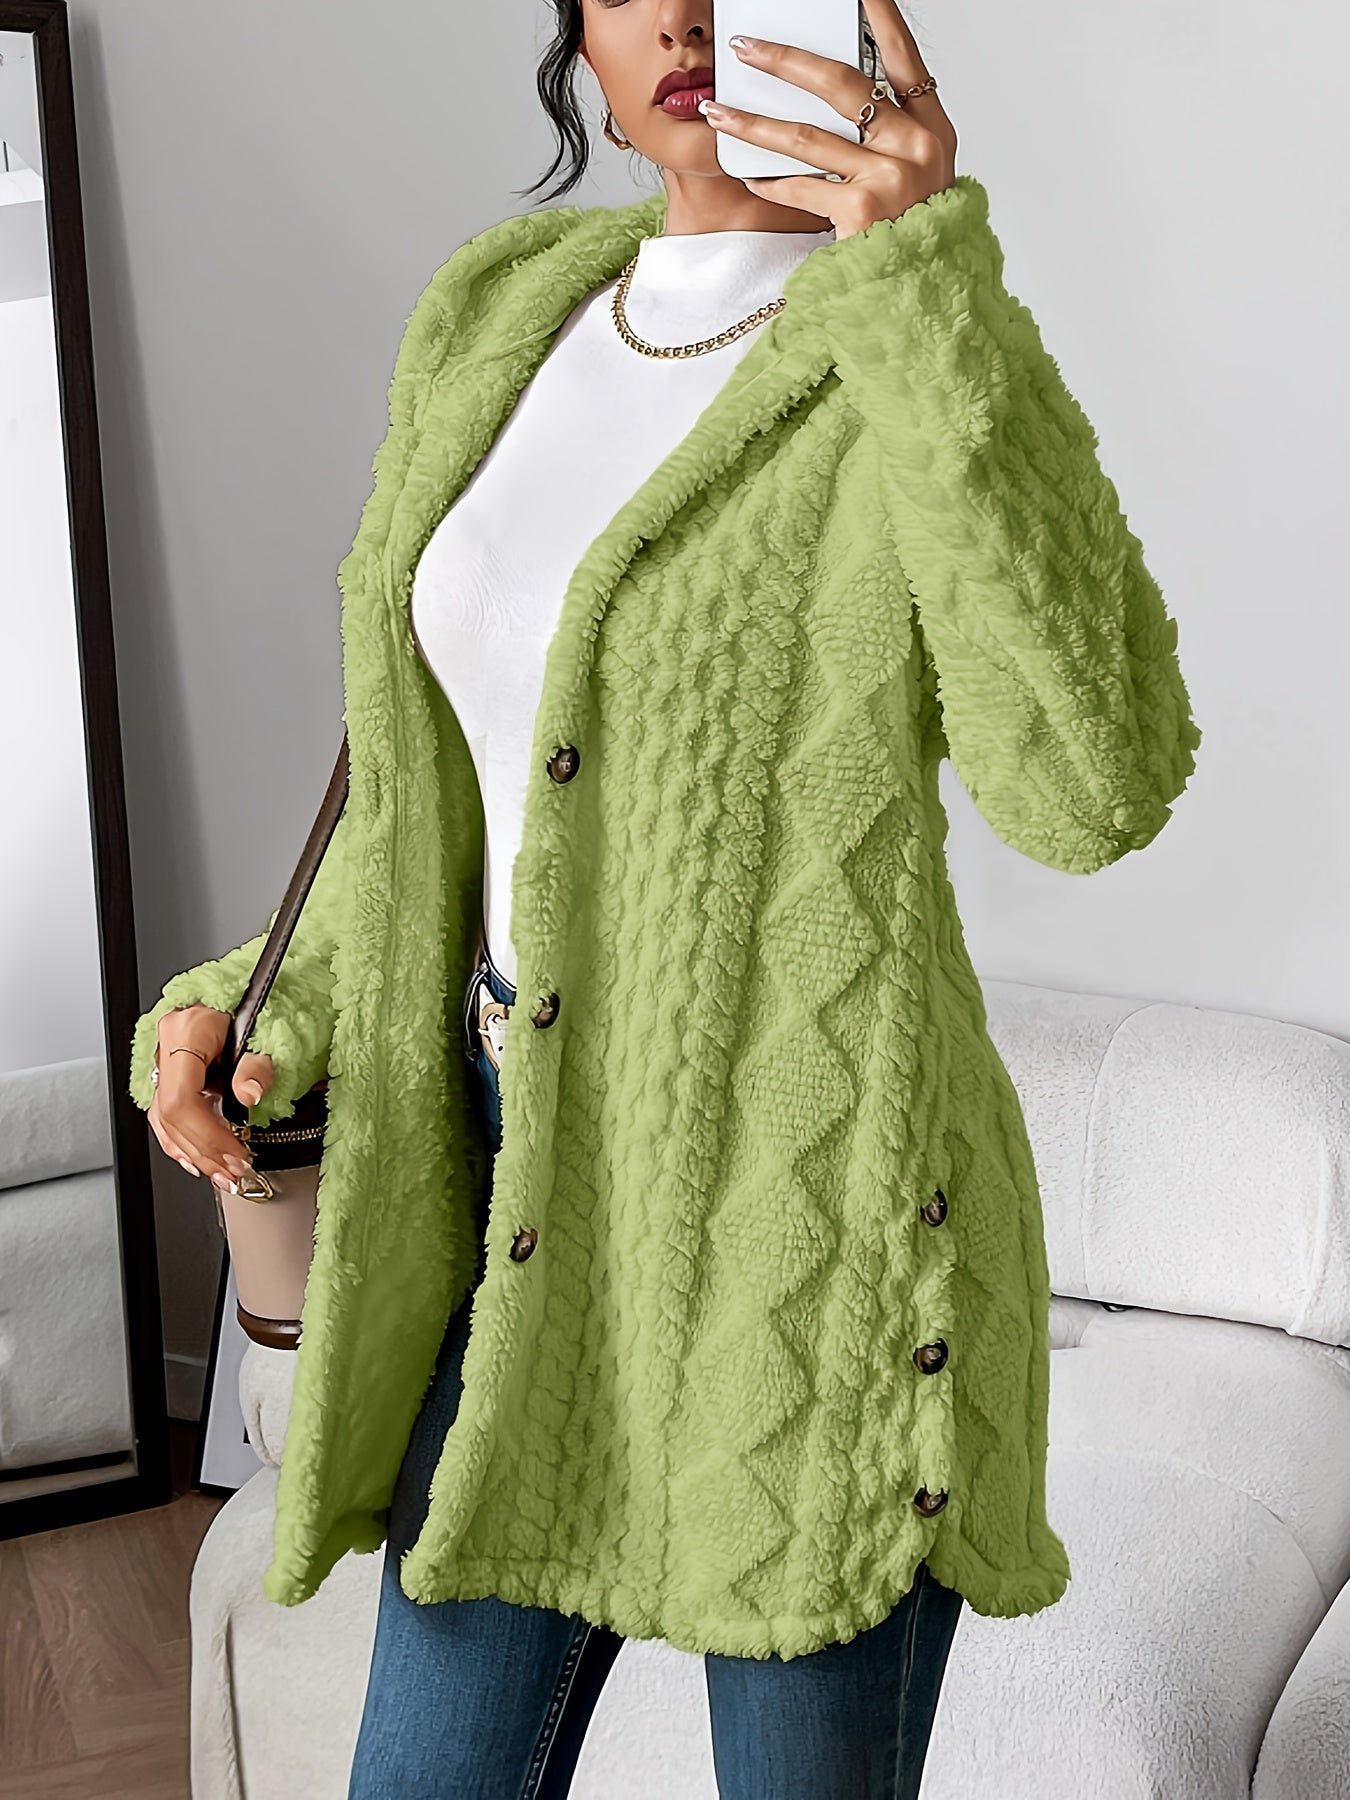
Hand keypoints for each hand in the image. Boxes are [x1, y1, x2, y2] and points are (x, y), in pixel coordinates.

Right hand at [148, 1004, 273, 1191]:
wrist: (263, 980)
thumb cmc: (267, 996)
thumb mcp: (273, 1026)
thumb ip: (259, 1063)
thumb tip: (249, 1093)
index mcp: (187, 1029)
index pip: (181, 1100)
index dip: (207, 1136)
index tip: (236, 1154)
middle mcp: (169, 1041)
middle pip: (170, 1114)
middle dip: (203, 1150)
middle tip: (234, 1172)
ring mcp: (167, 1053)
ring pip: (165, 1117)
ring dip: (194, 1151)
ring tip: (222, 1173)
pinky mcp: (175, 1065)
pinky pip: (169, 1109)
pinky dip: (184, 1138)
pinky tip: (198, 1158)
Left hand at [699, 0, 957, 239]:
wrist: (923, 300)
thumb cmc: (915, 240)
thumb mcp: (917, 179)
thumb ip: (889, 137)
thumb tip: (836, 97)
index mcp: (934, 131)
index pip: (904, 58)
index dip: (879, 17)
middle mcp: (917, 148)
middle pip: (842, 84)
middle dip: (785, 59)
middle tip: (745, 47)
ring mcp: (890, 179)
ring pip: (806, 136)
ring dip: (752, 122)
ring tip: (716, 111)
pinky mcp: (861, 213)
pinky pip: (800, 187)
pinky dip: (771, 182)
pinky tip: (748, 176)